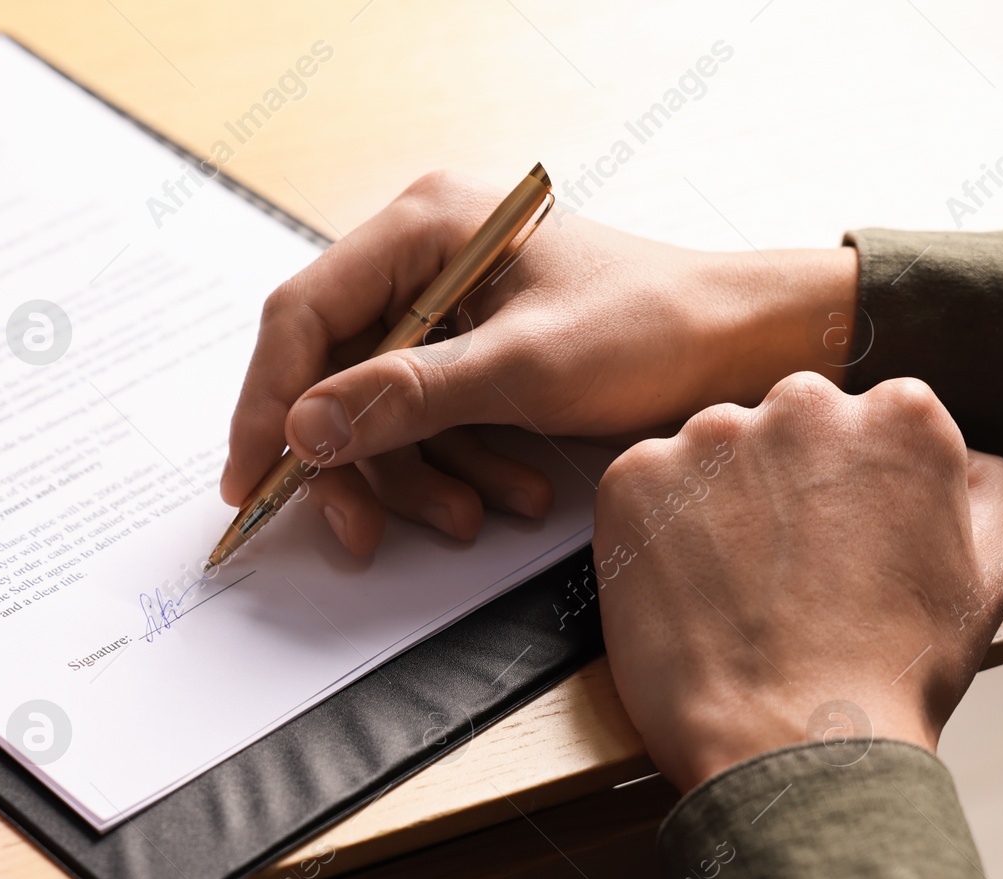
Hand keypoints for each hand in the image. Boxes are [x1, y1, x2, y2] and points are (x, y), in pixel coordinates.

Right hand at [222, 170, 858, 553]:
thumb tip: (302, 431)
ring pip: (381, 408)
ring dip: (419, 474)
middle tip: (360, 529)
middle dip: (354, 458)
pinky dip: (457, 466)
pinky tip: (507, 494)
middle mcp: (423, 257)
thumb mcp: (523, 368)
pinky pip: (430, 419)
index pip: (304, 312)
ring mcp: (446, 306)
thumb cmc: (654, 328)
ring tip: (474, 517)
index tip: (254, 477)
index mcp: (425, 225)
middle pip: (336, 370)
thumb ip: (405, 398)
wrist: (747, 346)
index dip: (268, 400)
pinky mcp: (472, 351)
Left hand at [594, 372, 1002, 791]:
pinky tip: (683, 589)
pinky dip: (653, 530)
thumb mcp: (985, 573)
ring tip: (732, 590)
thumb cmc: (886, 673)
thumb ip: (983, 490)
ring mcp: (712, 438)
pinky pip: (642, 488)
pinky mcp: (636, 477)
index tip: (836, 541)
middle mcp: (804, 407)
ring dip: (714, 505)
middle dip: (779, 486)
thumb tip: (968, 463)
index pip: (863, 424)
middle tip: (781, 572)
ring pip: (710, 457)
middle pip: (782, 431)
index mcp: (900, 417)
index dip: (846, 492)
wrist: (790, 740)